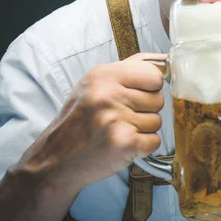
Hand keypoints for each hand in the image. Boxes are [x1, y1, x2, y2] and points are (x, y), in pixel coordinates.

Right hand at [12, 53, 166, 192]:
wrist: (56, 160)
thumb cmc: (80, 119)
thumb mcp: (96, 83)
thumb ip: (132, 67)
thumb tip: (164, 60)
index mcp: (103, 75)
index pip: (154, 75)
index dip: (149, 88)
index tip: (134, 96)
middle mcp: (108, 94)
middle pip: (158, 99)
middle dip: (145, 111)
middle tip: (120, 117)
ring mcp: (116, 119)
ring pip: (157, 121)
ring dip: (143, 129)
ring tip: (118, 131)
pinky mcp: (124, 142)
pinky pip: (155, 141)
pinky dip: (143, 146)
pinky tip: (123, 144)